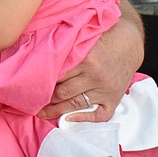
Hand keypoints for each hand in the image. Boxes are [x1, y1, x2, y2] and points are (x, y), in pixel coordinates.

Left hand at [38, 0, 142, 121]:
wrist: (129, 41)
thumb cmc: (100, 37)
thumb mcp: (81, 37)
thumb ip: (64, 46)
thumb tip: (36, 48)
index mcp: (86, 59)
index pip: (56, 75)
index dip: (41, 82)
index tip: (28, 86)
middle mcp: (95, 76)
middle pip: (62, 92)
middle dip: (44, 98)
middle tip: (31, 102)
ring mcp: (105, 89)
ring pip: (75, 104)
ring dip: (56, 110)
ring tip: (41, 112)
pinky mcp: (114, 98)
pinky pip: (99, 115)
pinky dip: (83, 119)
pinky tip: (68, 119)